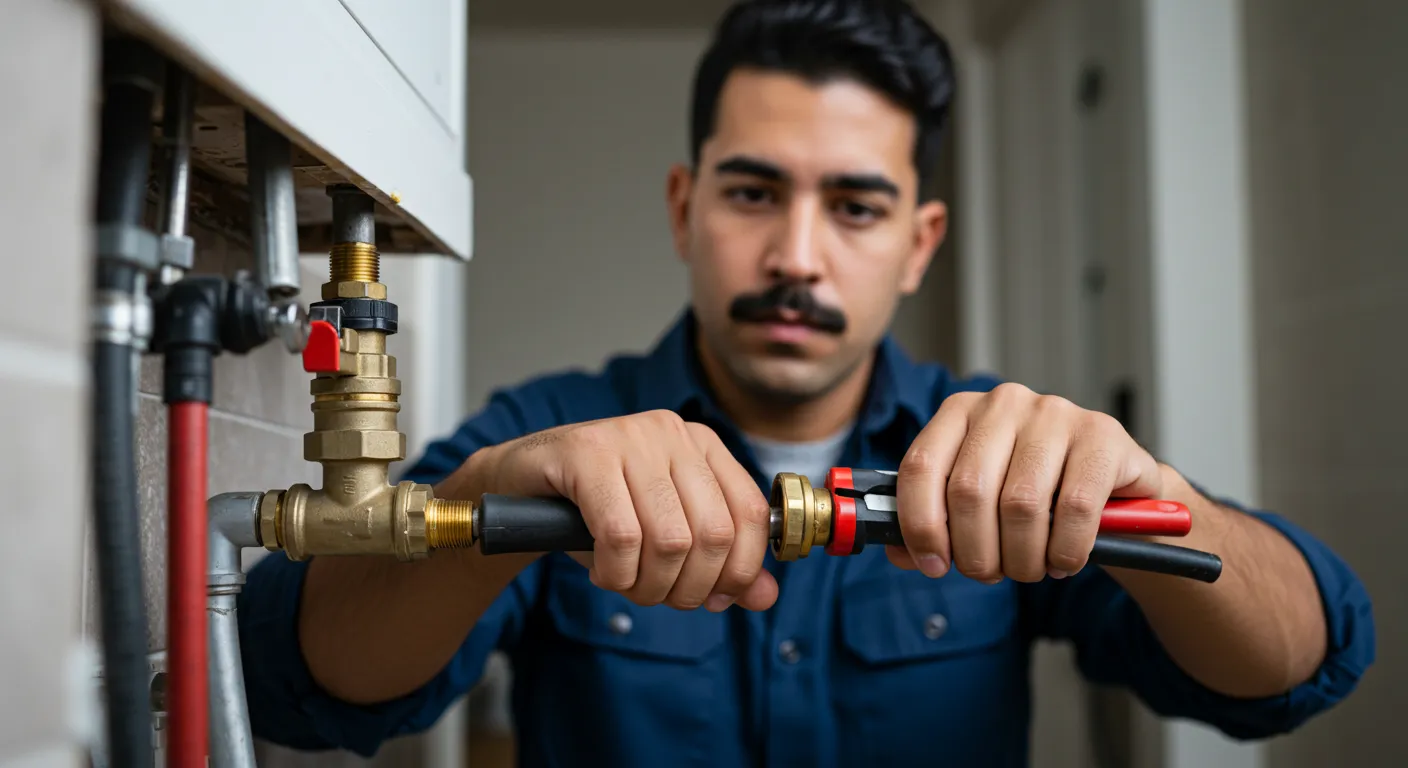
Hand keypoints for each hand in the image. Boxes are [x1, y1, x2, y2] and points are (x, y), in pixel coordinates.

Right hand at [473, 410, 777, 610]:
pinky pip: (620, 535)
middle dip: (688, 587)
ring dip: (649, 585)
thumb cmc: (594, 512)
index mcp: (702, 445)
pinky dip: (616, 573)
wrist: (516, 487)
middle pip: (713, 534)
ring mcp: (629, 437)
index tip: (714, 598)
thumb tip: (765, 596)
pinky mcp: (585, 452)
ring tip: (626, 584)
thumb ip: (719, 566)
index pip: (749, 514)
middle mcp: (671, 432)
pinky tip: (602, 572)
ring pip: (670, 540)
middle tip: (657, 596)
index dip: (739, 571)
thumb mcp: (665, 538)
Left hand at [890, 383, 1163, 582]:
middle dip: (975, 552)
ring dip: (1021, 558)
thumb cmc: (1038, 494)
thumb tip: (900, 553)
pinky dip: (1065, 550)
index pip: (920, 467)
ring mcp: (1056, 413)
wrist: (1115, 489)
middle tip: (990, 573)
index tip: (933, 565)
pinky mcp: (1102, 434)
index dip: (920, 525)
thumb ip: (937, 522)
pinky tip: (1064, 559)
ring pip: (1020, 504)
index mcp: (960, 411)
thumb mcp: (981, 503)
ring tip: (1030, 569)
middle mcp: (1004, 402)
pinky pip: (1074, 509)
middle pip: (968, 491)